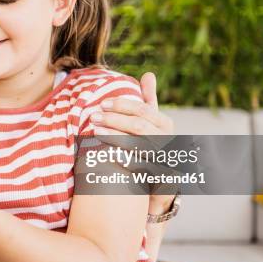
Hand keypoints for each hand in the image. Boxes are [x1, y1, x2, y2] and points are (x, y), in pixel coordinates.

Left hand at [89, 72, 175, 214]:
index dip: (122, 105)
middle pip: (140, 126)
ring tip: (95, 132)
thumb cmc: (150, 149)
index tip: (101, 103)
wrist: (160, 187)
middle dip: (114, 120)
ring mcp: (167, 160)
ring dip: (115, 137)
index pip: (144, 110)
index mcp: (166, 125)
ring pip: (139, 146)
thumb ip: (149, 101)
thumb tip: (148, 74)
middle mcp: (169, 141)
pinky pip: (141, 168)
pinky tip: (105, 155)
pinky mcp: (162, 178)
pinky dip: (122, 160)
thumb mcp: (150, 125)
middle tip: (93, 116)